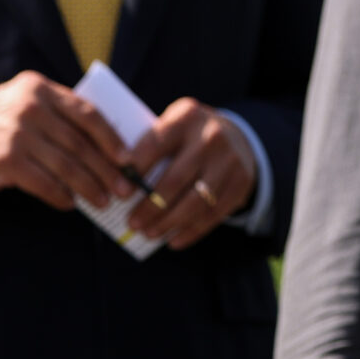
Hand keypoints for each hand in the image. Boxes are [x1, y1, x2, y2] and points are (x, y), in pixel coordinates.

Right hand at [0, 70, 131, 209]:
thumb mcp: (19, 102)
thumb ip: (54, 113)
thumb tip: (101, 143)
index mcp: (39, 88)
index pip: (87, 113)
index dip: (111, 138)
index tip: (128, 157)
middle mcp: (30, 108)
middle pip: (81, 143)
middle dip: (106, 169)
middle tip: (124, 187)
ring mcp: (18, 134)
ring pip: (67, 165)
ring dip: (89, 187)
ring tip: (102, 200)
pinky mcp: (6, 160)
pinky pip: (44, 183)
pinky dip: (61, 196)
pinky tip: (70, 204)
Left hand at [124, 99, 256, 250]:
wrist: (237, 137)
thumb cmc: (188, 137)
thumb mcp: (172, 127)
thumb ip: (148, 148)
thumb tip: (116, 187)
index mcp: (187, 118)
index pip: (155, 146)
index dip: (134, 172)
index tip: (117, 194)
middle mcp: (211, 137)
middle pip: (175, 179)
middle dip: (149, 206)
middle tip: (132, 224)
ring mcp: (230, 160)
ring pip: (195, 201)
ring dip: (168, 222)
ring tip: (149, 234)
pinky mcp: (242, 182)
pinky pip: (214, 214)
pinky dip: (191, 231)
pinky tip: (174, 241)